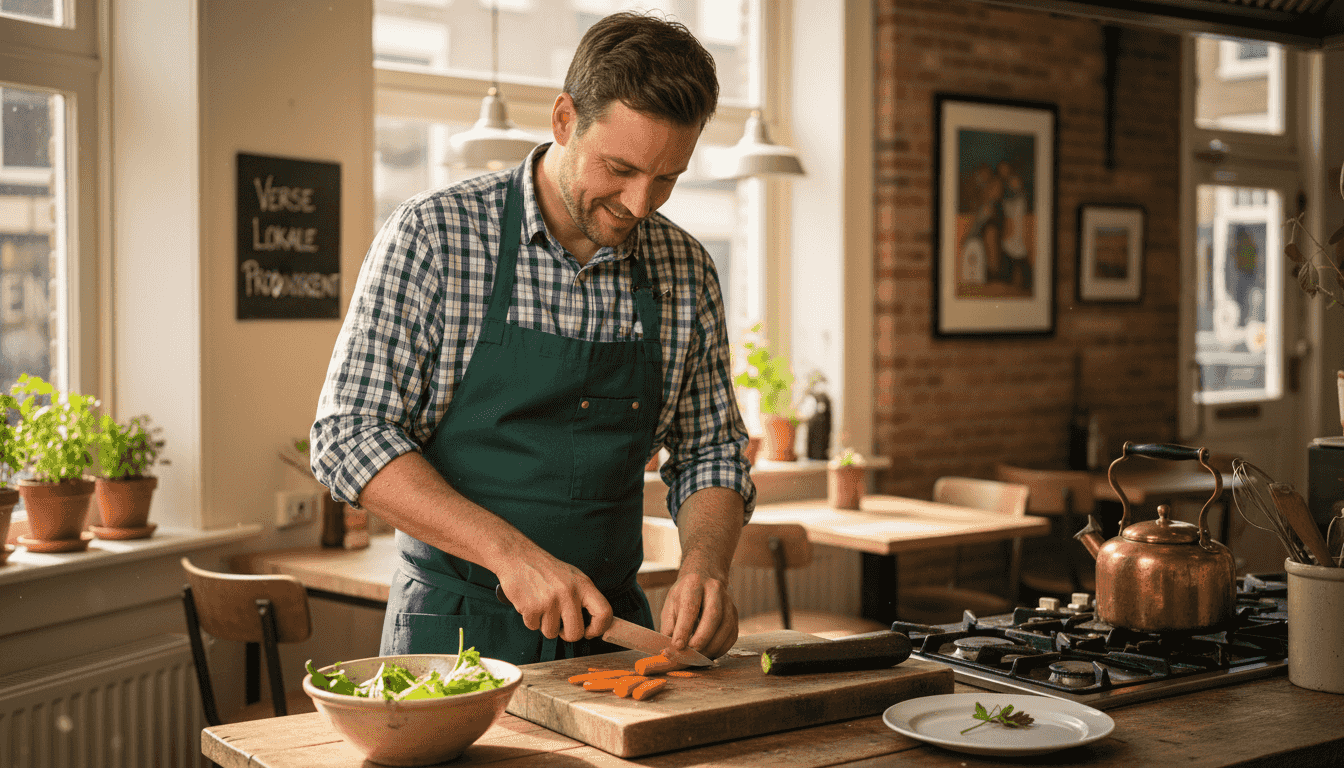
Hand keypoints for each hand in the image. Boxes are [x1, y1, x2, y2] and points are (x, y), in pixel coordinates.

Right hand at [495, 555, 613, 643]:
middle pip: (576, 633)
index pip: (604, 613)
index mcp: (583, 584)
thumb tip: (595, 623)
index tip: (590, 632)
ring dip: (545, 624)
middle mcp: (569, 593)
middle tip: (561, 625)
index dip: (599, 628)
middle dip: (567, 634)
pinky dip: (531, 619)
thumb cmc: (545, 569)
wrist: (517, 556)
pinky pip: (534, 627)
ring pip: (552, 633)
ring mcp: (550, 601)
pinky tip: (530, 603)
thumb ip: (584, 598)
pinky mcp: (532, 608)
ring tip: (541, 606)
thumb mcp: (572, 577)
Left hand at [659, 567, 737, 659]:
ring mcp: (728, 601)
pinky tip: (710, 653)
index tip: (678, 646)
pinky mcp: (735, 614)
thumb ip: (669, 627)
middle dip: (702, 638)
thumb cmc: (683, 597)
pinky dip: (721, 648)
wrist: (703, 581)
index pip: (690, 607)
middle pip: (713, 615)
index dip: (684, 629)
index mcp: (694, 584)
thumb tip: (672, 649)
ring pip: (726, 627)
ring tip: (699, 656)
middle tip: (691, 652)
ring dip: (712, 646)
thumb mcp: (670, 606)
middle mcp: (714, 589)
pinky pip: (732, 635)